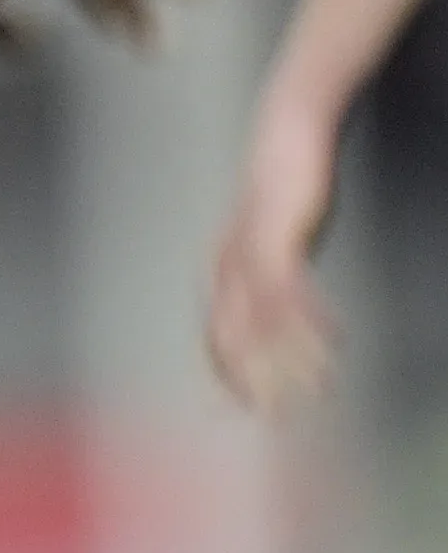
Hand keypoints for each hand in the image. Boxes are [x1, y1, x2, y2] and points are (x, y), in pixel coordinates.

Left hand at [207, 103, 342, 413]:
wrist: (288, 134)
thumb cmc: (283, 188)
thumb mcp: (276, 237)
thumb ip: (273, 271)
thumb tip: (280, 301)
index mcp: (223, 268)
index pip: (215, 334)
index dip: (228, 374)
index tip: (243, 409)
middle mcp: (227, 263)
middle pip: (230, 336)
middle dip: (252, 380)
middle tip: (274, 418)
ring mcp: (250, 250)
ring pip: (263, 319)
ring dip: (290, 358)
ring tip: (319, 390)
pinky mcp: (277, 235)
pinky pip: (291, 288)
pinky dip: (311, 319)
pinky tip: (335, 340)